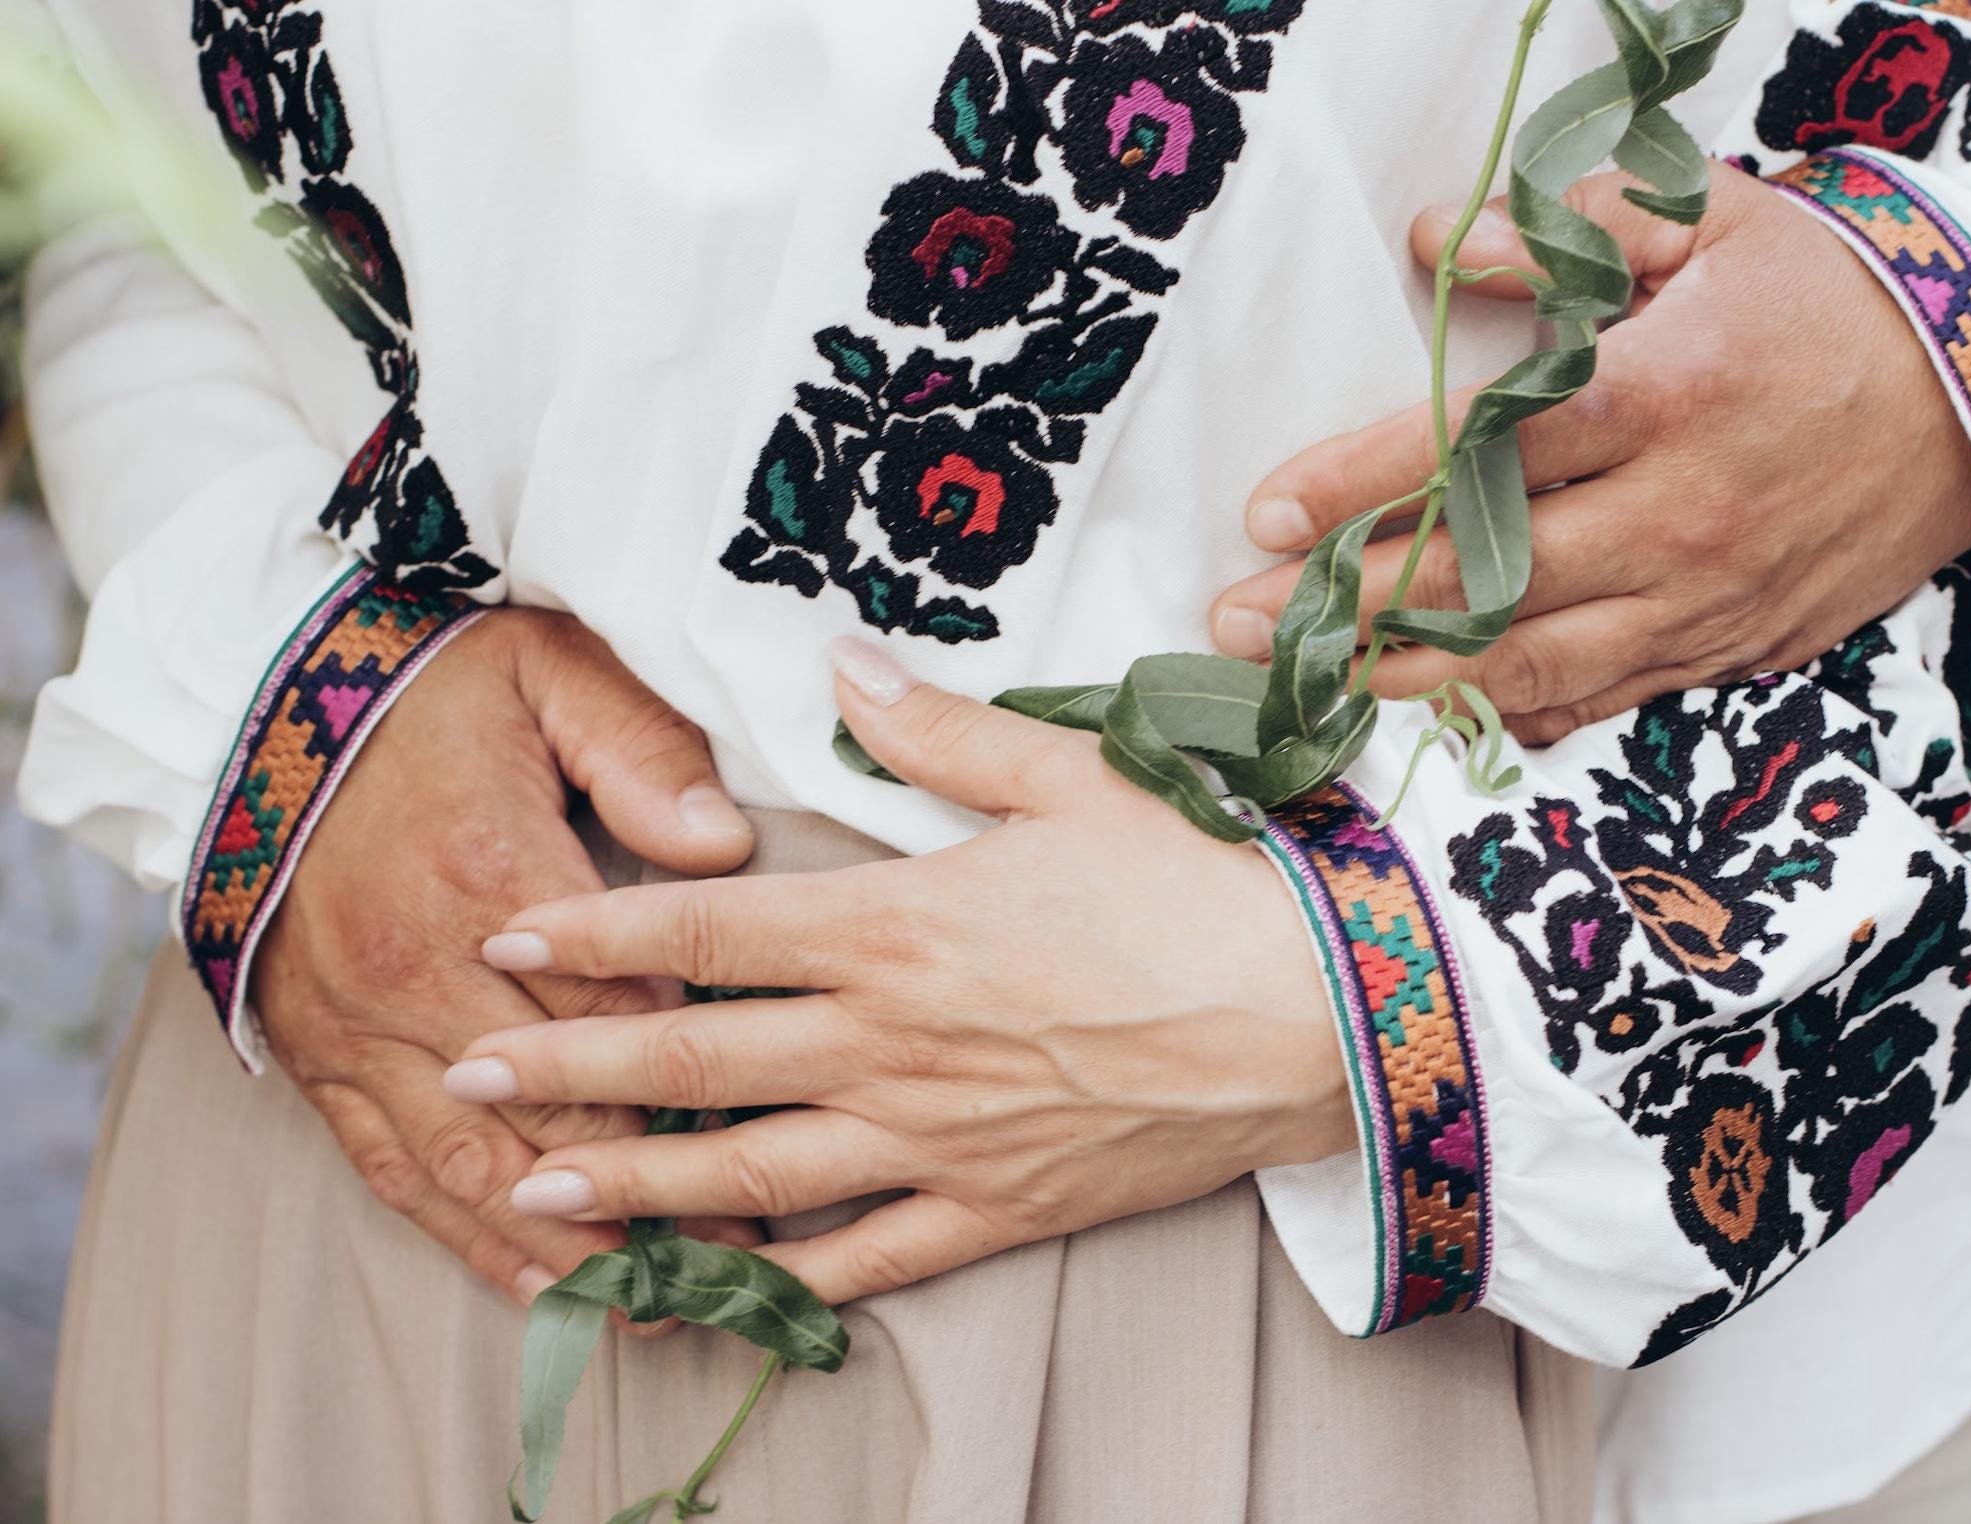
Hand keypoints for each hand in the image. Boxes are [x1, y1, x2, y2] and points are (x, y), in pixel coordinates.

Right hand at [254, 609, 758, 1303]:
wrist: (259, 706)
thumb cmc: (434, 687)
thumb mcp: (551, 676)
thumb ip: (643, 752)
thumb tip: (724, 837)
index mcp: (495, 877)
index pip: (626, 1017)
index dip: (708, 1088)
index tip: (790, 1137)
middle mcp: (424, 974)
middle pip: (564, 1119)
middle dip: (662, 1200)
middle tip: (752, 1261)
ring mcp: (363, 1028)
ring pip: (480, 1169)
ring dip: (575, 1246)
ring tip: (663, 1305)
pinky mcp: (320, 1057)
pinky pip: (397, 1170)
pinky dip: (469, 1236)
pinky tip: (536, 1284)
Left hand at [443, 637, 1353, 1305]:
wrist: (1321, 1013)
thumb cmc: (1203, 881)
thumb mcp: (1072, 776)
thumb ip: (938, 730)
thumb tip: (842, 663)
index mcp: (899, 924)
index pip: (708, 930)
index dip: (597, 933)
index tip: (511, 939)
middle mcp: (892, 1041)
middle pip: (695, 1060)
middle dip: (570, 1070)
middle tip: (470, 1078)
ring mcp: (936, 1137)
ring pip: (750, 1175)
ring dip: (636, 1191)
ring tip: (541, 1201)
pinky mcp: (994, 1208)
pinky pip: (865, 1258)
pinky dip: (783, 1281)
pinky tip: (716, 1289)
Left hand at [1209, 162, 1970, 743]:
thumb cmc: (1841, 297)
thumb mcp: (1716, 226)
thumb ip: (1571, 232)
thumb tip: (1437, 243)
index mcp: (1665, 393)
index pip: (1484, 448)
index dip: (1368, 481)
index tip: (1270, 509)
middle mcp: (1679, 513)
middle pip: (1485, 575)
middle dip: (1351, 601)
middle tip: (1243, 619)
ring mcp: (1707, 595)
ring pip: (1536, 658)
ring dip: (1413, 673)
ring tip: (1316, 679)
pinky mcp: (1734, 646)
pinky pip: (1609, 696)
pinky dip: (1519, 711)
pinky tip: (1439, 713)